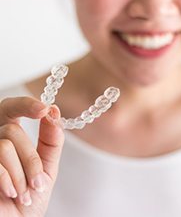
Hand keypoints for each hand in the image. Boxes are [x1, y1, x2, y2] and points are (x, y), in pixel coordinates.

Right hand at [0, 97, 64, 216]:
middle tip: (39, 183)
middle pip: (12, 131)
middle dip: (31, 158)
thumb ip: (51, 142)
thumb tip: (54, 112)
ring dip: (22, 174)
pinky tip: (11, 194)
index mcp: (10, 139)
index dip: (26, 105)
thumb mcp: (46, 168)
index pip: (11, 109)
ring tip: (24, 193)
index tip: (45, 109)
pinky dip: (8, 180)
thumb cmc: (29, 197)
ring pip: (5, 145)